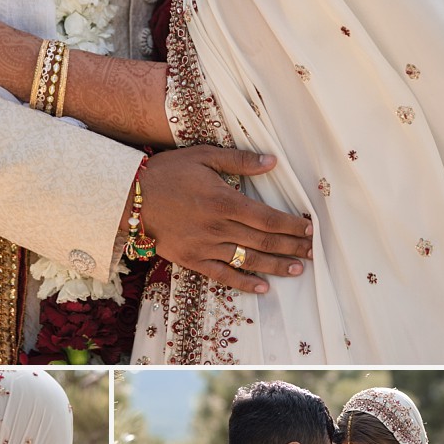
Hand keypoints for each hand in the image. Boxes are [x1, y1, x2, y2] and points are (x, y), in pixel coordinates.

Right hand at [139, 146, 312, 292]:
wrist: (130, 198)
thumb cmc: (167, 173)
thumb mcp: (203, 156)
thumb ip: (239, 161)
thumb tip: (272, 161)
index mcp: (224, 202)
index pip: (267, 218)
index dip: (291, 225)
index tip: (309, 228)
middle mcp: (219, 228)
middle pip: (264, 240)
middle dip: (291, 246)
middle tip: (313, 251)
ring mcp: (205, 246)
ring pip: (248, 259)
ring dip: (276, 265)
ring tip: (297, 268)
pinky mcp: (192, 259)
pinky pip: (223, 275)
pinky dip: (244, 282)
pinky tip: (263, 287)